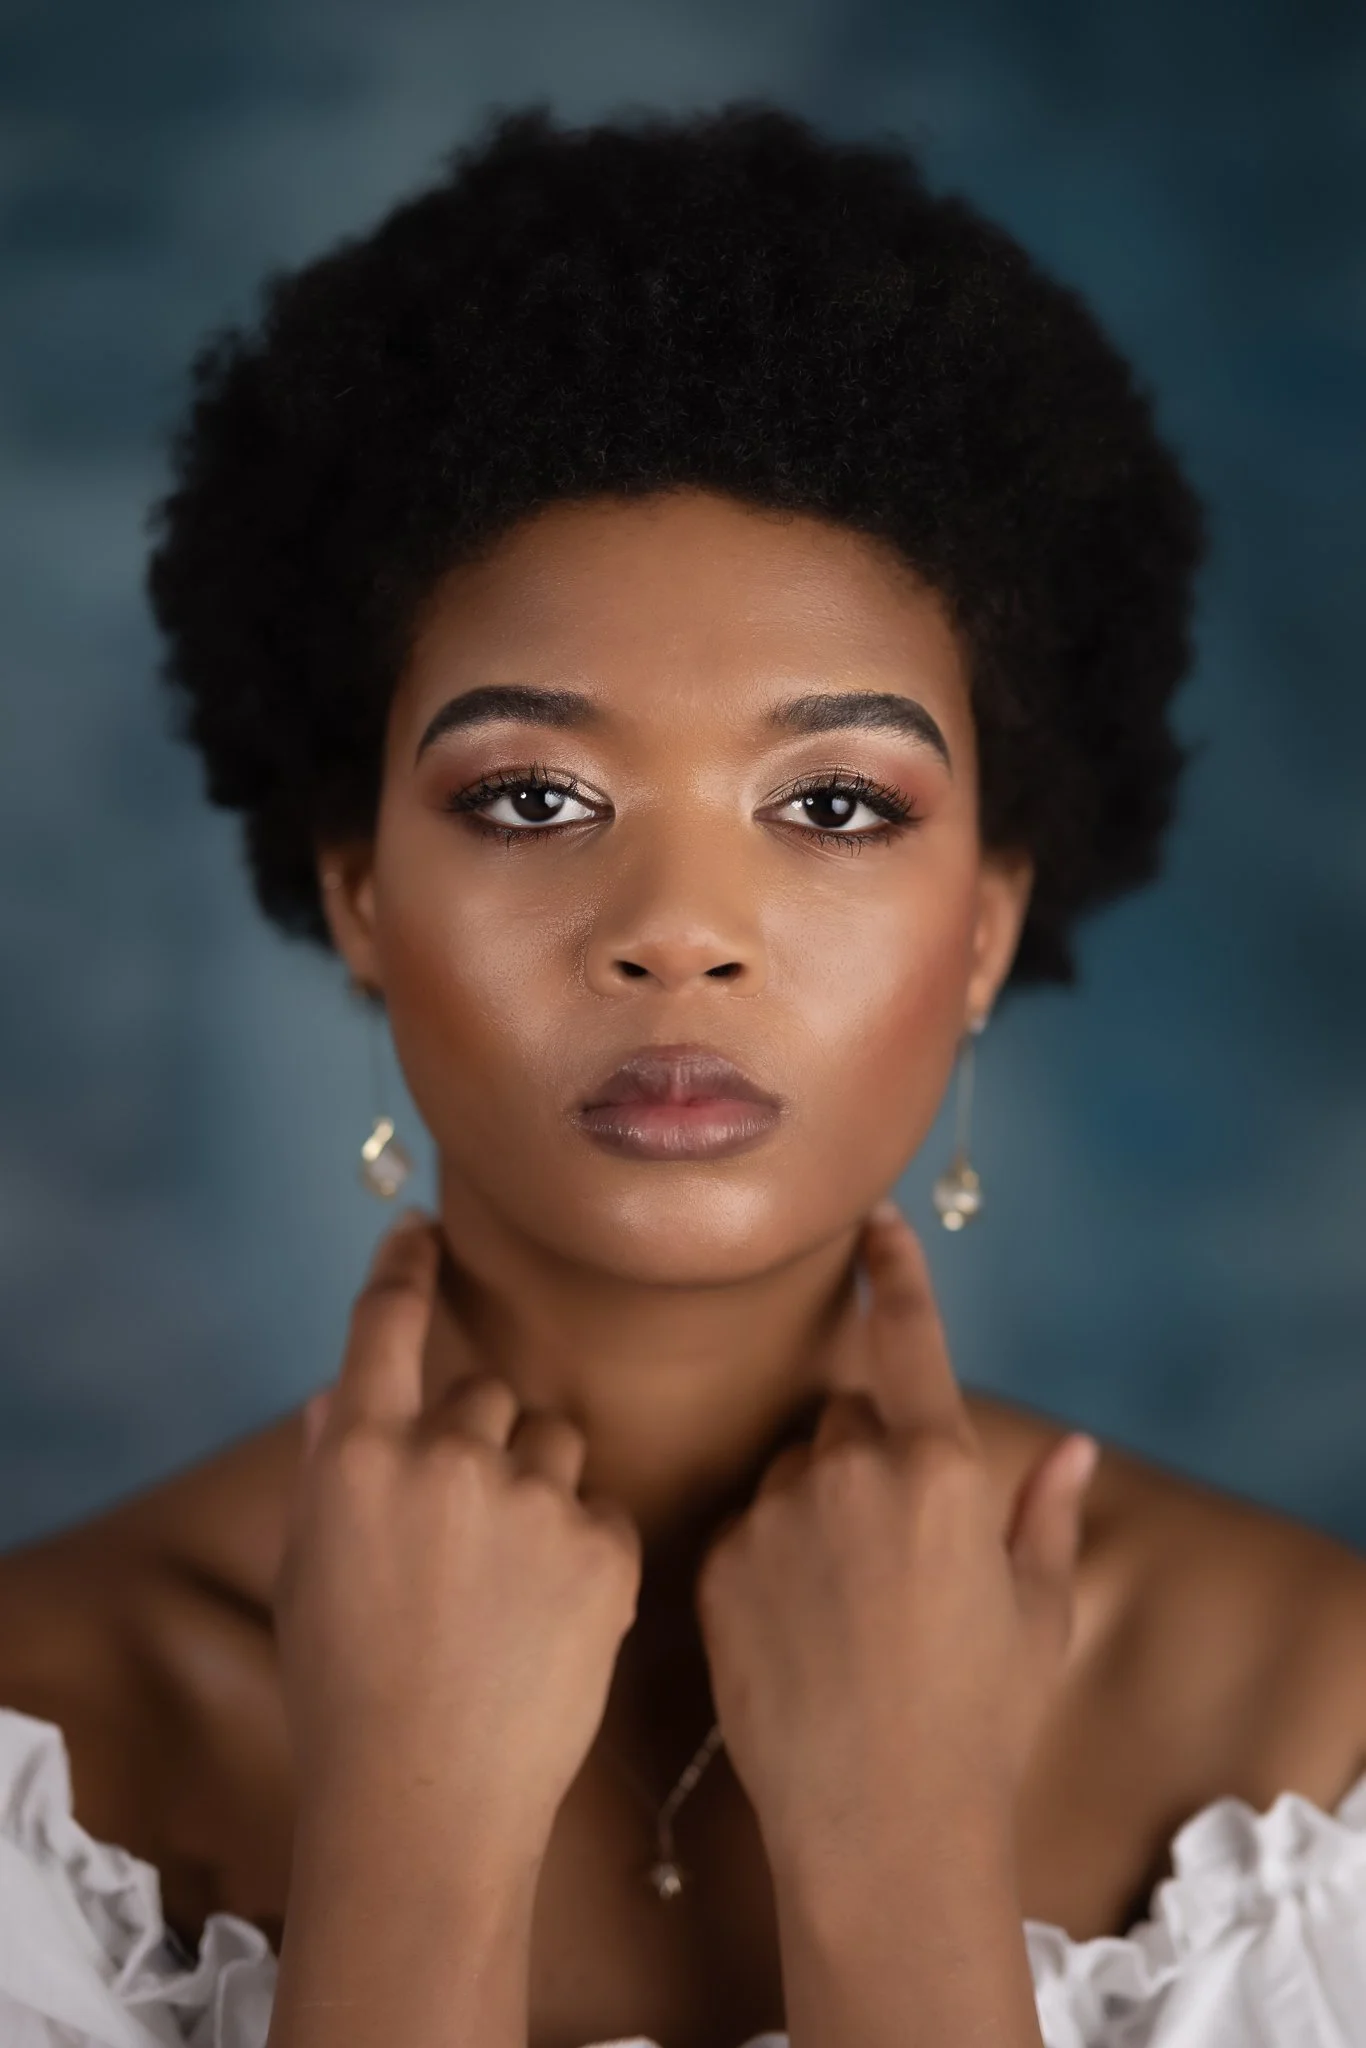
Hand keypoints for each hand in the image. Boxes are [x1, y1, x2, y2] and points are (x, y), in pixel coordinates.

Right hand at [271, 1211, 641, 1866]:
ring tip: (512, 1586)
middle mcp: (448, 1452)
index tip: (422, 1229)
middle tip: (465, 1531)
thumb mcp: (306, 1573)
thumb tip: (340, 1399)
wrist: (422, 1801)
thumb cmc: (342, 1694)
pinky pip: (600, 1512)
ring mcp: (534, 1497)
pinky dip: (583, 1548)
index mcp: (361, 1454)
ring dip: (537, 1485)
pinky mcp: (605, 1547)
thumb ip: (328, 1473)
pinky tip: (553, 1619)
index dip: (404, 1266)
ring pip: (553, 1443)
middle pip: (482, 1393)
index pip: (383, 1323)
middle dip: (478, 1441)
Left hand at [692, 1200, 1097, 1885]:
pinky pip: (743, 1528)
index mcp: (937, 1468)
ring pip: (788, 1474)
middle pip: (844, 1420)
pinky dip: (765, 1558)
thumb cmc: (979, 1722)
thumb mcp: (1036, 1614)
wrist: (880, 1822)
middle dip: (863, 1459)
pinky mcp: (714, 1562)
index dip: (892, 1271)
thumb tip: (1073, 1446)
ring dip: (810, 1509)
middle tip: (889, 1557)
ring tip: (840, 1609)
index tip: (873, 1221)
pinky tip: (795, 1631)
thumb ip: (1045, 1514)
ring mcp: (772, 1514)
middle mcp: (848, 1470)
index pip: (908, 1335)